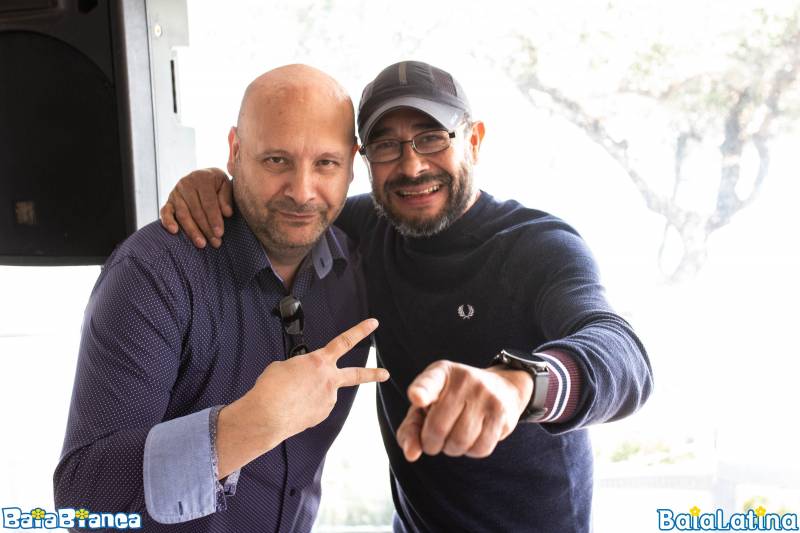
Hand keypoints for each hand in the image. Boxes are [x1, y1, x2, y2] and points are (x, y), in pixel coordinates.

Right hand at [159, 167, 233, 247]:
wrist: (204, 177)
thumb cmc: (217, 184)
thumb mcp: (226, 185)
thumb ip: (226, 198)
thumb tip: (227, 213)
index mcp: (202, 178)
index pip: (208, 202)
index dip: (214, 218)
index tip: (220, 233)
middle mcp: (186, 183)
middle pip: (196, 211)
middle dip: (206, 229)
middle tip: (215, 242)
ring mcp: (175, 193)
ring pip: (183, 215)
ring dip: (192, 231)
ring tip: (202, 244)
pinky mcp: (168, 201)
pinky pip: (165, 212)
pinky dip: (168, 222)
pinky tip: (174, 232)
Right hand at [216, 318, 387, 476]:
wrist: (267, 416)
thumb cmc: (271, 390)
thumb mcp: (284, 366)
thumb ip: (301, 367)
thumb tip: (304, 377)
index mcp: (319, 361)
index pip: (345, 341)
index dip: (361, 330)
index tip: (373, 324)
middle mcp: (328, 380)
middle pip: (356, 374)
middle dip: (373, 374)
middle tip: (385, 374)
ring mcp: (328, 399)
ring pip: (323, 393)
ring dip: (311, 394)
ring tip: (290, 396)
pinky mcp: (322, 414)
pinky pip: (315, 406)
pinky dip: (306, 406)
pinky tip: (293, 406)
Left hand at [396, 361, 532, 461]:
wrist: (501, 388)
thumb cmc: (453, 401)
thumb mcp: (428, 405)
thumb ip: (411, 428)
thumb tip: (411, 454)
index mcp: (440, 372)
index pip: (429, 382)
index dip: (421, 391)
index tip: (416, 398)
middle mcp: (463, 380)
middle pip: (438, 428)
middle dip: (431, 444)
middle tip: (434, 440)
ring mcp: (484, 395)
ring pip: (459, 442)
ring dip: (451, 449)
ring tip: (453, 437)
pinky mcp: (501, 413)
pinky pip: (480, 448)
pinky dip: (471, 451)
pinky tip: (471, 438)